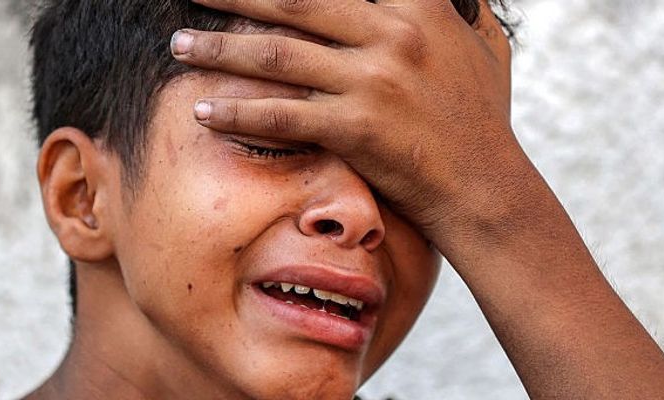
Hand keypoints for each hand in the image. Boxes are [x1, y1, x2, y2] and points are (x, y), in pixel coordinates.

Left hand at [172, 0, 526, 244]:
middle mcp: (393, 34)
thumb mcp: (484, 44)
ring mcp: (374, 80)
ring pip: (277, 55)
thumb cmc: (482, 116)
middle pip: (293, 2)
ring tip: (179, 45)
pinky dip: (237, 112)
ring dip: (219, 49)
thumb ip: (461, 5)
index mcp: (419, 5)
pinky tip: (203, 110)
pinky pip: (282, 116)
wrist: (484, 187)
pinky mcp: (357, 128)